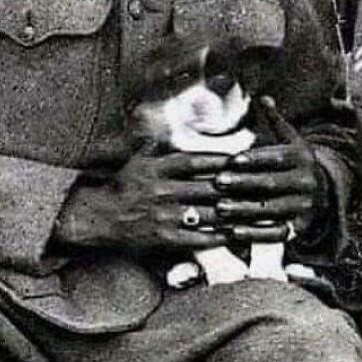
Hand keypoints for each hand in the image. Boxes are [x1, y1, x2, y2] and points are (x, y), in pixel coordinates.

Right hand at [55, 149, 269, 254]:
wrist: (99, 217)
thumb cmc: (123, 186)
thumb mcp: (138, 159)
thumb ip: (159, 145)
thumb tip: (174, 124)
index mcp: (159, 168)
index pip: (196, 161)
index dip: (222, 159)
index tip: (244, 158)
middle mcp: (163, 189)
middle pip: (207, 187)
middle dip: (236, 186)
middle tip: (262, 184)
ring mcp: (165, 215)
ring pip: (207, 212)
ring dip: (234, 212)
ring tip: (258, 210)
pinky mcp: (165, 237)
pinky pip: (198, 237)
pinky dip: (220, 236)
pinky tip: (238, 234)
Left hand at [212, 97, 328, 241]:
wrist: (324, 192)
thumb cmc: (294, 162)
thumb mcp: (290, 139)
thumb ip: (274, 120)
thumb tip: (262, 97)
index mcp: (302, 158)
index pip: (276, 158)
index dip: (254, 159)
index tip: (231, 160)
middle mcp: (306, 183)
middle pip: (272, 184)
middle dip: (243, 184)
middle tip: (218, 183)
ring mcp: (304, 208)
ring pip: (272, 210)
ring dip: (245, 211)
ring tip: (220, 208)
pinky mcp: (299, 229)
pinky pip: (276, 234)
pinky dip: (255, 235)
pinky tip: (234, 232)